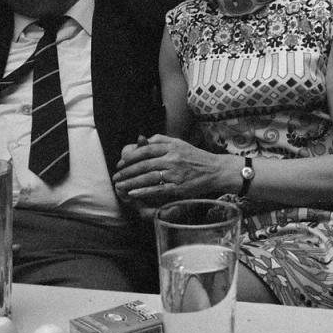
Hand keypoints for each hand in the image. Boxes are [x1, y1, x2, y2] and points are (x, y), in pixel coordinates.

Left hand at [113, 135, 232, 206]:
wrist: (215, 170)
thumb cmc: (196, 157)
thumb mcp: (179, 143)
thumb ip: (160, 140)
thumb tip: (141, 140)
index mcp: (172, 146)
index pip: (146, 150)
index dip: (131, 156)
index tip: (120, 163)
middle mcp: (173, 159)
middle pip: (144, 164)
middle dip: (127, 171)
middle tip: (116, 176)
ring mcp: (176, 174)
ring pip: (148, 177)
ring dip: (132, 182)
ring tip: (120, 186)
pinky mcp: (179, 187)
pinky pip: (158, 189)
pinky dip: (144, 191)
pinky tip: (133, 193)